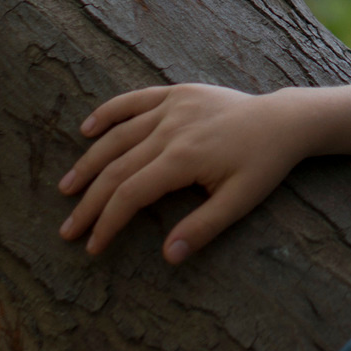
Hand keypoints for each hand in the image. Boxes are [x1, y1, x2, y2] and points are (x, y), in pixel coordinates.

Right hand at [58, 84, 315, 262]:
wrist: (283, 121)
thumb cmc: (263, 165)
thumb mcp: (240, 201)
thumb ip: (203, 228)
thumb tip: (168, 257)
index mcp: (183, 158)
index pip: (130, 194)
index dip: (106, 222)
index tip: (92, 246)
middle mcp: (170, 129)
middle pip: (116, 168)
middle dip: (89, 202)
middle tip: (68, 229)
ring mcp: (171, 107)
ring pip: (117, 136)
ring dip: (89, 162)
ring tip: (67, 188)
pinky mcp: (176, 93)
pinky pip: (134, 100)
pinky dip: (108, 113)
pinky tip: (87, 130)